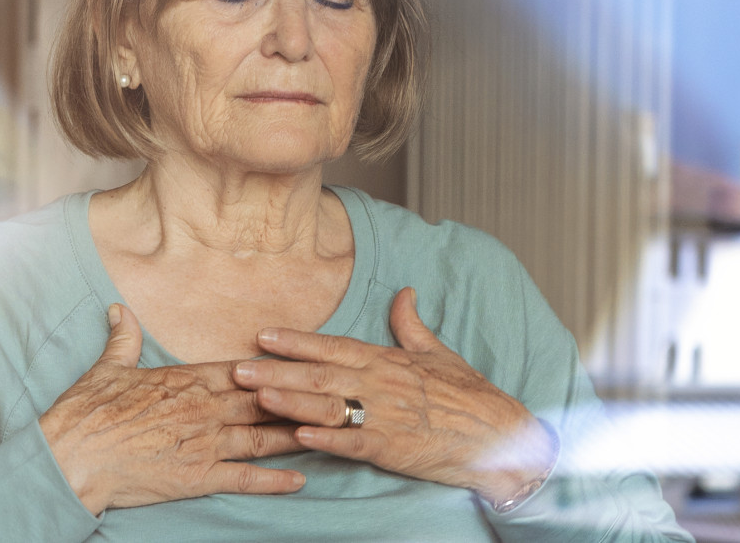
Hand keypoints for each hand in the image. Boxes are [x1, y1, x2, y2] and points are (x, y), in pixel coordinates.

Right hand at [38, 304, 304, 514]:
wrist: (72, 456)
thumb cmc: (86, 412)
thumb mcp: (107, 368)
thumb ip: (124, 338)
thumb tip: (121, 309)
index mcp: (186, 379)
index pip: (241, 369)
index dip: (274, 368)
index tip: (302, 364)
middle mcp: (203, 408)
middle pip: (263, 400)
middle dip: (299, 398)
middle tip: (332, 396)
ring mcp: (204, 443)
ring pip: (262, 436)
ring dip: (298, 434)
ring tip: (330, 433)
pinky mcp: (198, 477)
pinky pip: (244, 478)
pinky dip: (274, 479)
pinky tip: (300, 478)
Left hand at [231, 288, 556, 505]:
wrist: (500, 435)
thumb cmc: (468, 395)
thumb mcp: (438, 352)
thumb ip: (411, 324)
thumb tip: (403, 292)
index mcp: (387, 360)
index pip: (334, 346)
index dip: (296, 342)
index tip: (263, 335)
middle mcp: (382, 384)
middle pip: (320, 375)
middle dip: (277, 371)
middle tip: (238, 368)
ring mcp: (386, 416)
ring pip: (330, 407)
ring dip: (291, 402)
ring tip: (257, 397)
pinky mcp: (393, 448)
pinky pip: (354, 443)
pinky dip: (327, 440)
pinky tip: (300, 436)